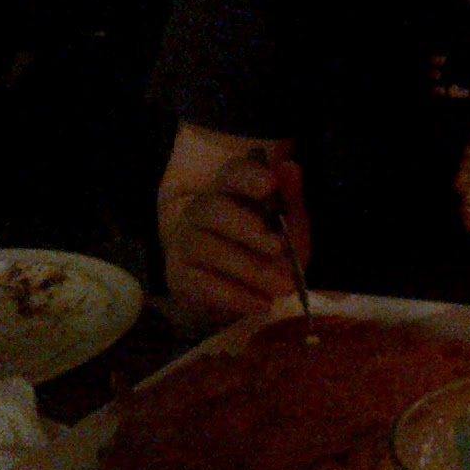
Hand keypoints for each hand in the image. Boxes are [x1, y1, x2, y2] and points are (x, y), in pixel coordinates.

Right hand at [163, 151, 309, 327]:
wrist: (236, 287)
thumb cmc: (266, 247)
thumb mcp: (289, 224)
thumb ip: (290, 198)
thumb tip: (289, 166)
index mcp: (229, 189)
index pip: (232, 172)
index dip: (248, 176)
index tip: (269, 185)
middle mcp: (201, 209)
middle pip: (212, 208)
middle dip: (247, 228)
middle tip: (279, 247)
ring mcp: (185, 241)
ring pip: (208, 249)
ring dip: (249, 269)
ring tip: (282, 286)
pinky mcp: (179, 274)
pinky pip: (201, 283)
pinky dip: (235, 296)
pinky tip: (260, 303)